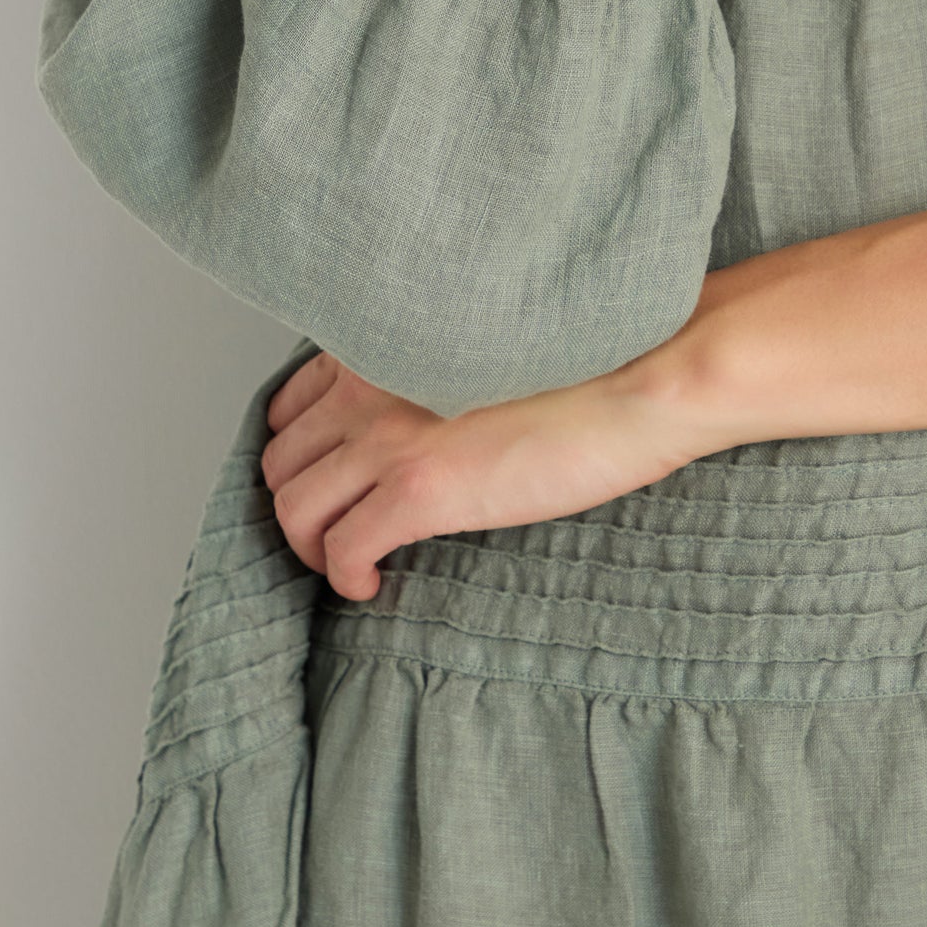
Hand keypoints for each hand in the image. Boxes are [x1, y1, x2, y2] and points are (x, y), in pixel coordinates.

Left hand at [260, 347, 710, 601]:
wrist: (644, 376)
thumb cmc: (592, 362)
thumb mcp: (483, 349)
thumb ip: (432, 371)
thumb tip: (423, 418)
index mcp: (388, 342)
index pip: (293, 403)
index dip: (302, 452)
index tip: (328, 481)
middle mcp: (371, 381)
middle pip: (282, 458)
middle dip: (301, 503)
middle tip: (336, 532)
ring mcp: (390, 435)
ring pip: (294, 506)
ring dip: (311, 546)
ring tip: (348, 562)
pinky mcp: (421, 488)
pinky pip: (341, 548)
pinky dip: (344, 575)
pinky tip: (372, 584)